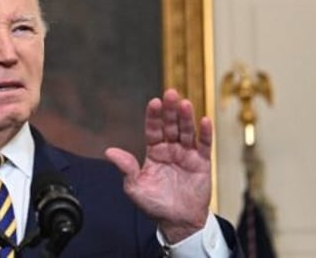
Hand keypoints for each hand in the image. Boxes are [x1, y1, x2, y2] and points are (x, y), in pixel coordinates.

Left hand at [104, 89, 211, 242]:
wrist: (178, 223)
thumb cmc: (155, 205)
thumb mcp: (136, 187)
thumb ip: (126, 168)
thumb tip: (109, 152)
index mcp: (153, 152)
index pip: (153, 130)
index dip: (153, 116)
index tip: (154, 102)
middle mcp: (170, 149)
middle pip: (171, 126)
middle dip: (170, 110)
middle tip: (171, 93)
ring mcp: (186, 155)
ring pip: (187, 132)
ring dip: (186, 118)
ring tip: (185, 104)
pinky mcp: (202, 163)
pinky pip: (204, 146)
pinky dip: (205, 133)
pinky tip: (205, 120)